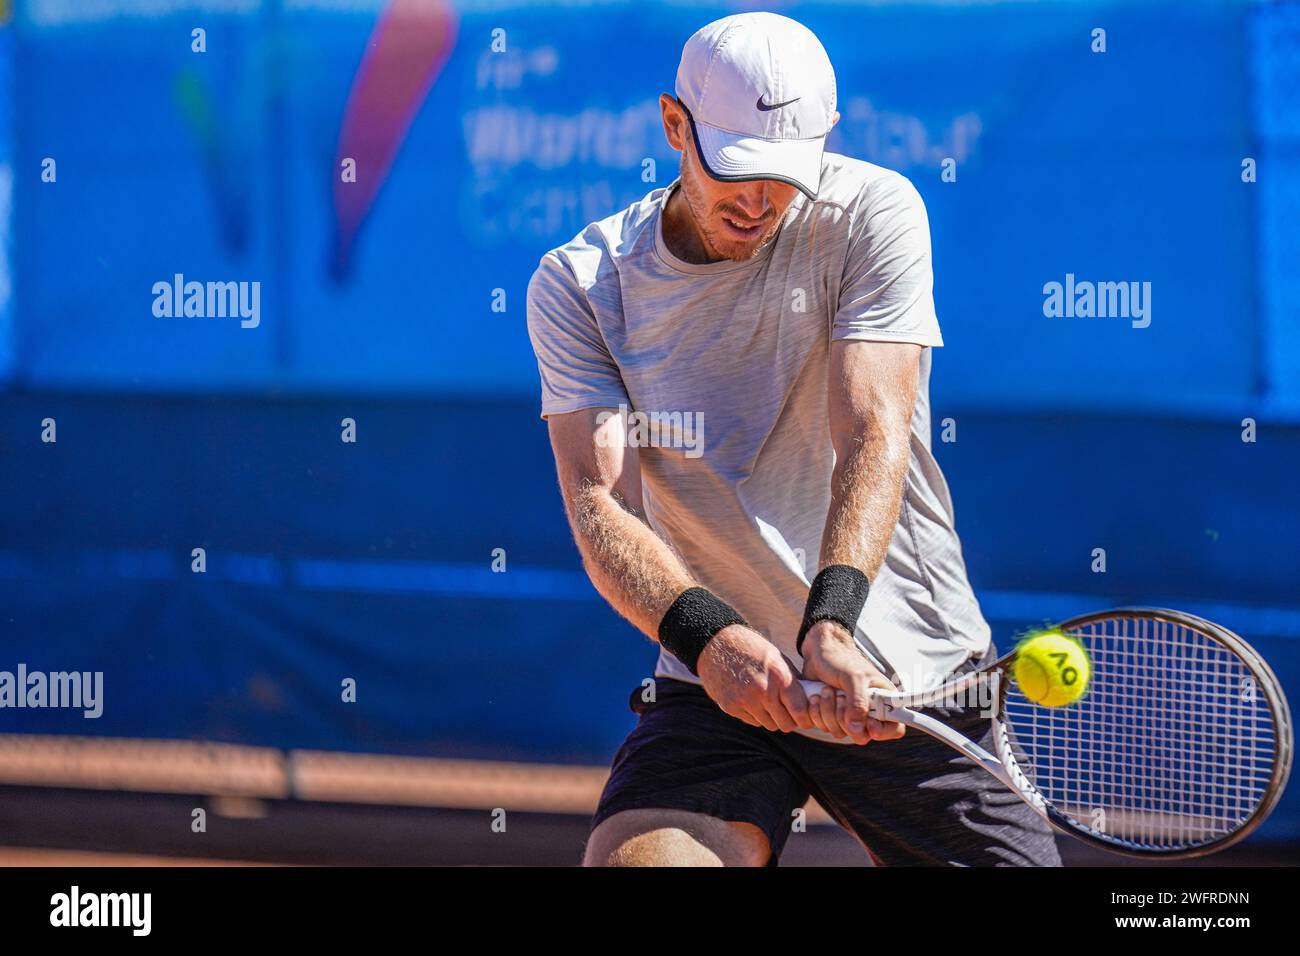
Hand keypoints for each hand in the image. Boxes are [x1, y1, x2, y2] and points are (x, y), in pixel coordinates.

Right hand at [697, 624, 814, 733]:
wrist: (717, 644)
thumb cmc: (753, 649)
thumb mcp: (778, 659)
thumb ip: (794, 681)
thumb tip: (811, 701)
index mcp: (779, 677)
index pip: (799, 711)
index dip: (803, 716)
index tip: (802, 714)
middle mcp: (763, 691)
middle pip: (785, 724)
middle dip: (788, 719)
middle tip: (786, 711)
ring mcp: (745, 701)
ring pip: (768, 725)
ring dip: (771, 718)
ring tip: (768, 703)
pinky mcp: (731, 707)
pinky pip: (752, 721)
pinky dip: (755, 715)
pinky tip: (752, 699)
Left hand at [800, 620, 904, 745]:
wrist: (818, 653)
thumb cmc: (841, 660)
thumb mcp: (854, 677)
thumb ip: (858, 702)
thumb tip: (857, 729)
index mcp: (883, 700)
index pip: (894, 727)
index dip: (882, 731)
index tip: (869, 724)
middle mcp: (868, 710)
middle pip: (863, 735)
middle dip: (846, 719)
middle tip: (841, 698)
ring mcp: (849, 715)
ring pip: (841, 732)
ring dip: (829, 713)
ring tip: (827, 691)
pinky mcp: (832, 716)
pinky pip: (825, 727)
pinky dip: (817, 713)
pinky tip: (817, 697)